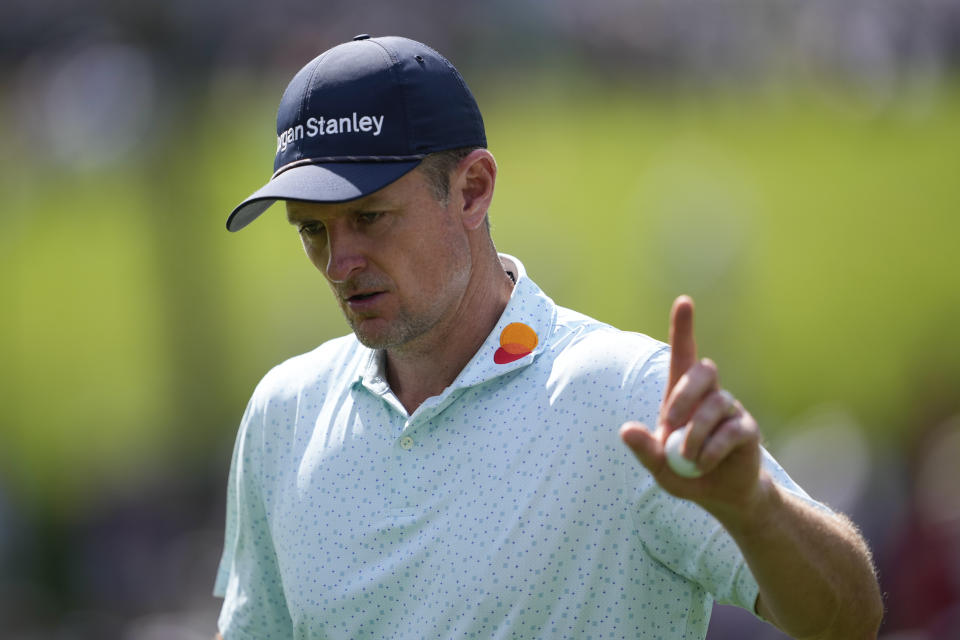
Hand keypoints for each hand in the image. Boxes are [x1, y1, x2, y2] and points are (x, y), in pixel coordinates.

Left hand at [620, 296, 766, 514]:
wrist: (722, 496)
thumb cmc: (686, 474)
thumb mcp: (658, 466)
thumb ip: (644, 449)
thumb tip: (626, 430)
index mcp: (682, 396)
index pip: (684, 354)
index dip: (684, 328)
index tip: (684, 301)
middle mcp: (709, 396)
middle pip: (703, 371)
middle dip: (683, 394)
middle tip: (670, 423)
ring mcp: (731, 410)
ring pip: (715, 405)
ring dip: (696, 434)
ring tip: (688, 459)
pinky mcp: (747, 430)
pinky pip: (730, 431)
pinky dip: (711, 449)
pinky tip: (704, 463)